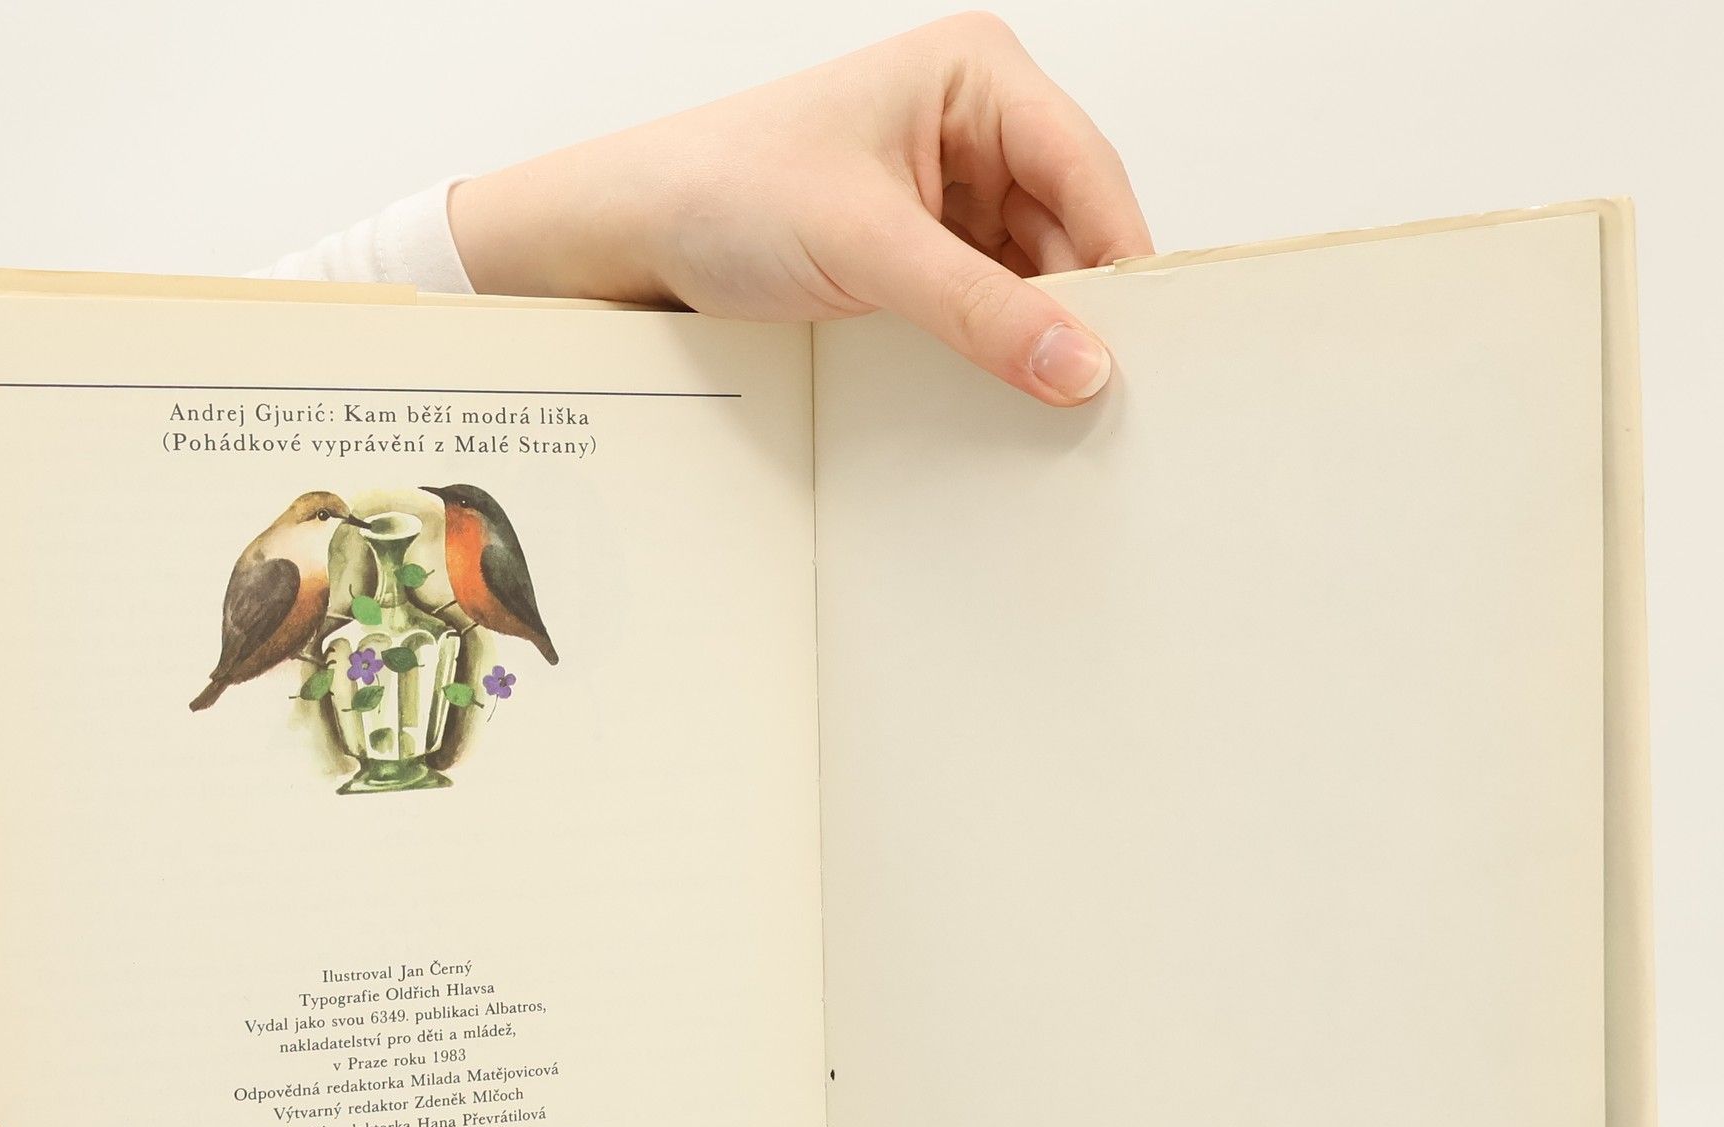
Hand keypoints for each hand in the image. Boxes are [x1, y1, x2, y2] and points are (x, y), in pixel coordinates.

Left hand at [450, 12, 1149, 405]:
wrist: (635, 236)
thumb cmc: (726, 193)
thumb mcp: (866, 251)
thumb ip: (979, 312)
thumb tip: (1080, 366)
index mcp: (976, 75)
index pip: (1086, 171)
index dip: (1119, 261)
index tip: (1140, 350)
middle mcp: (974, 123)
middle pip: (1071, 228)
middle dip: (1076, 309)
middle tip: (1095, 398)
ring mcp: (950, 189)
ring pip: (1033, 275)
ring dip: (1034, 336)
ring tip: (1043, 403)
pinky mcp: (922, 249)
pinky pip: (988, 303)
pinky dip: (995, 347)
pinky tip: (1000, 392)